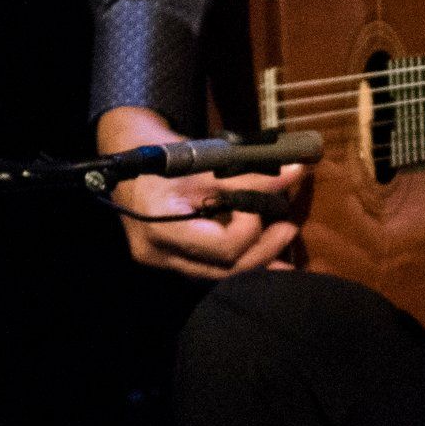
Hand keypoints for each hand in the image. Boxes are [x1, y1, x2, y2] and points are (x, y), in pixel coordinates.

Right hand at [100, 105, 308, 279]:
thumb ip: (250, 175)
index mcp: (161, 227)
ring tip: (282, 245)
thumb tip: (297, 171)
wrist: (127, 154)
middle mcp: (158, 254)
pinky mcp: (168, 259)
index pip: (223, 246)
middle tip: (288, 228)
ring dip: (253, 260)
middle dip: (262, 251)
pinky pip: (207, 267)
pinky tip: (262, 256)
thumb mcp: (206, 161)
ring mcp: (161, 261)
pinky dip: (235, 259)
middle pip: (223, 269)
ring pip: (217, 274)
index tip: (260, 202)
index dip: (251, 227)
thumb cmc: (163, 152)